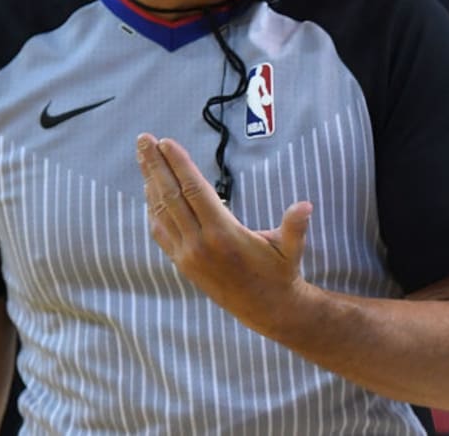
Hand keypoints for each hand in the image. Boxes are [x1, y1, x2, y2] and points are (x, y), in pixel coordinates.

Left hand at [135, 132, 313, 333]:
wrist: (266, 309)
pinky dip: (152, 209)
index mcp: (223, 234)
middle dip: (155, 165)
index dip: (178, 165)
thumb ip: (295, 225)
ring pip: (161, 212)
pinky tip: (150, 193)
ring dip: (150, 182)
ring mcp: (186, 255)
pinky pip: (160, 231)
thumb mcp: (291, 248)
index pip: (193, 191)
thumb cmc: (280, 272)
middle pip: (170, 196)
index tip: (166, 142)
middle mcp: (199, 244)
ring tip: (143, 157)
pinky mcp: (182, 264)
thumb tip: (306, 205)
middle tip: (143, 140)